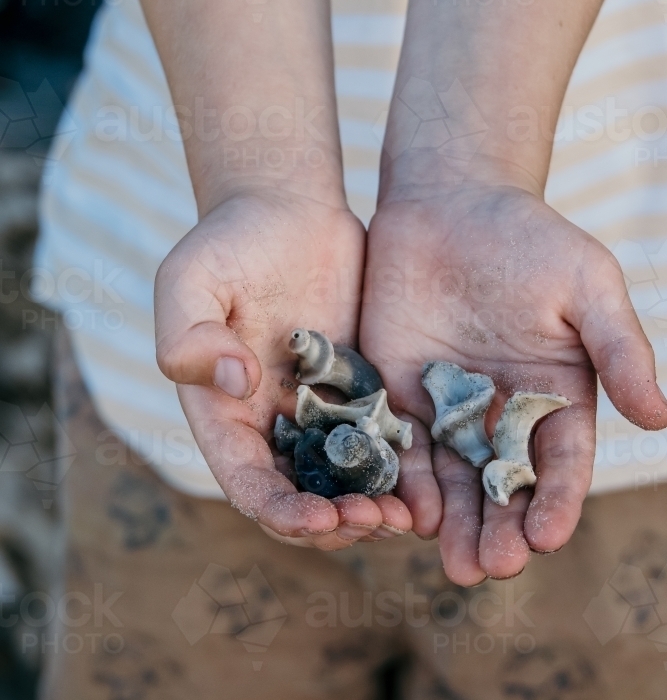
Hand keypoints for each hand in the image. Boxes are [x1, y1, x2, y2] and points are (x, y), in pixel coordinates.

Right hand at [154, 188, 411, 548]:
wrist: (285, 206)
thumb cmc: (228, 240)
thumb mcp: (190, 279)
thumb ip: (189, 335)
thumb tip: (236, 384)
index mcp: (224, 411)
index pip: (247, 482)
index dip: (281, 511)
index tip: (320, 518)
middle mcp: (271, 421)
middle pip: (302, 495)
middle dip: (336, 522)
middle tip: (377, 521)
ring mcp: (319, 408)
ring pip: (347, 478)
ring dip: (372, 505)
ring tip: (406, 515)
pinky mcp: (361, 386)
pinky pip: (382, 438)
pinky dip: (401, 466)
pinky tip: (429, 474)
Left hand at [360, 183, 666, 582]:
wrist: (451, 202)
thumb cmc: (530, 238)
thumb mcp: (587, 285)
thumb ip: (618, 348)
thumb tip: (658, 417)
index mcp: (555, 395)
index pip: (560, 462)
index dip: (555, 500)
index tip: (547, 536)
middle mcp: (503, 413)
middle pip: (504, 484)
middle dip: (500, 527)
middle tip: (491, 567)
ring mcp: (450, 407)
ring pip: (455, 478)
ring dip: (456, 522)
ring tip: (456, 564)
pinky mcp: (402, 391)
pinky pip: (405, 444)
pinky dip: (409, 479)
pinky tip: (410, 510)